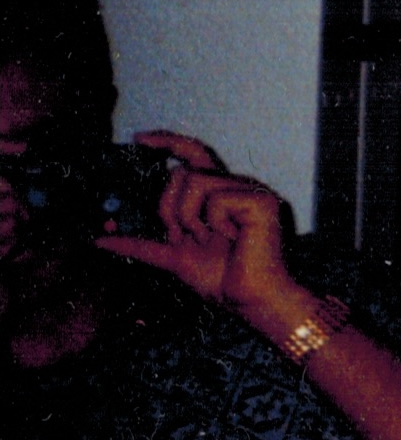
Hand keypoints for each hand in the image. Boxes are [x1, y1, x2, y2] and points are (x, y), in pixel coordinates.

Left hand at [95, 131, 316, 338]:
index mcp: (219, 195)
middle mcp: (236, 187)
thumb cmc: (222, 280)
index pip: (193, 154)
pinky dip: (215, 223)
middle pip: (184, 171)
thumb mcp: (172, 258)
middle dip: (169, 207)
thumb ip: (141, 245)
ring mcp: (251, 192)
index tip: (138, 139)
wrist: (250, 301)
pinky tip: (233, 238)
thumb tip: (100, 240)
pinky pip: (216, 198)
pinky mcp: (261, 201)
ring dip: (190, 217)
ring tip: (208, 239)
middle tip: (182, 236)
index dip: (166, 141)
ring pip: (195, 180)